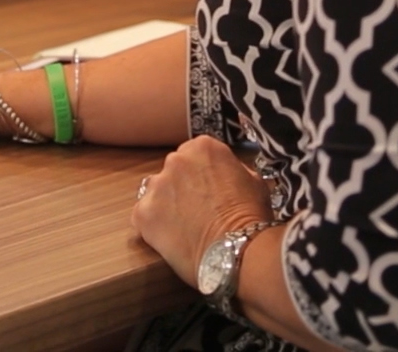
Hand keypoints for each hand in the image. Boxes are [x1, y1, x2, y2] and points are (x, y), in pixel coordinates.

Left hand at [133, 135, 273, 286]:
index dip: (202, 175)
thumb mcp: (254, 181)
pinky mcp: (143, 213)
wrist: (237, 250)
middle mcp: (175, 160)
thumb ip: (233, 170)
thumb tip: (228, 176)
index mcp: (203, 147)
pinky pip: (143, 217)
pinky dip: (154, 227)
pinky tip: (172, 239)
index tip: (208, 190)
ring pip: (155, 192)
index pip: (195, 155)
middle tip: (197, 211)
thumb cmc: (251, 218)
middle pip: (173, 171)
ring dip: (166, 205)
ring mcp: (156, 186)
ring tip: (184, 227)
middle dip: (182, 188)